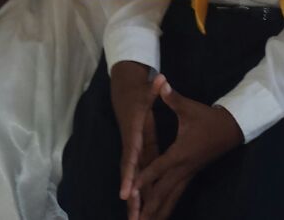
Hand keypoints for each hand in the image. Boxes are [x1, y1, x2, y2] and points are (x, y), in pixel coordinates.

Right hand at [109, 61, 159, 215]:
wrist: (123, 90)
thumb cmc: (137, 91)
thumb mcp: (145, 89)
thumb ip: (153, 87)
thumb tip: (160, 78)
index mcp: (134, 133)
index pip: (131, 156)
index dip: (129, 175)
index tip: (126, 192)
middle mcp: (131, 145)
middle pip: (129, 174)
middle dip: (130, 196)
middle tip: (132, 216)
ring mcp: (133, 150)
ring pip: (132, 178)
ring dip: (133, 199)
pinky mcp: (137, 152)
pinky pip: (138, 175)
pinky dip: (138, 191)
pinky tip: (140, 207)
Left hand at [132, 76, 242, 219]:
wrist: (232, 128)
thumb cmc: (208, 118)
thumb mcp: (190, 107)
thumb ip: (172, 98)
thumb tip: (161, 82)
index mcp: (180, 154)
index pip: (158, 168)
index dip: (144, 178)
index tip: (130, 191)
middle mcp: (183, 169)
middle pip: (162, 192)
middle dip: (148, 208)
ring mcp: (187, 175)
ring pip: (169, 198)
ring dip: (157, 212)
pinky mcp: (190, 176)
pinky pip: (175, 196)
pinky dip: (166, 207)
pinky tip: (159, 216)